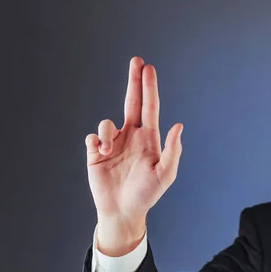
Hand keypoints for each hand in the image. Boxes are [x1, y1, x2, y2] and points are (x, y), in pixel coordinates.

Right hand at [85, 57, 182, 247]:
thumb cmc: (147, 194)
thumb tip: (179, 126)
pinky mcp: (96, 153)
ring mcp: (113, 144)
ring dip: (106, 130)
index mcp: (148, 138)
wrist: (123, 211)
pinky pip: (92, 137)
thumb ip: (172, 151)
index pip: (149, 107)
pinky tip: (99, 152)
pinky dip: (95, 141)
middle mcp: (131, 136)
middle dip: (134, 81)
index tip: (148, 68)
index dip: (149, 87)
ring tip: (107, 148)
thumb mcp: (164, 174)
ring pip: (106, 123)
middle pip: (132, 102)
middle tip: (137, 60)